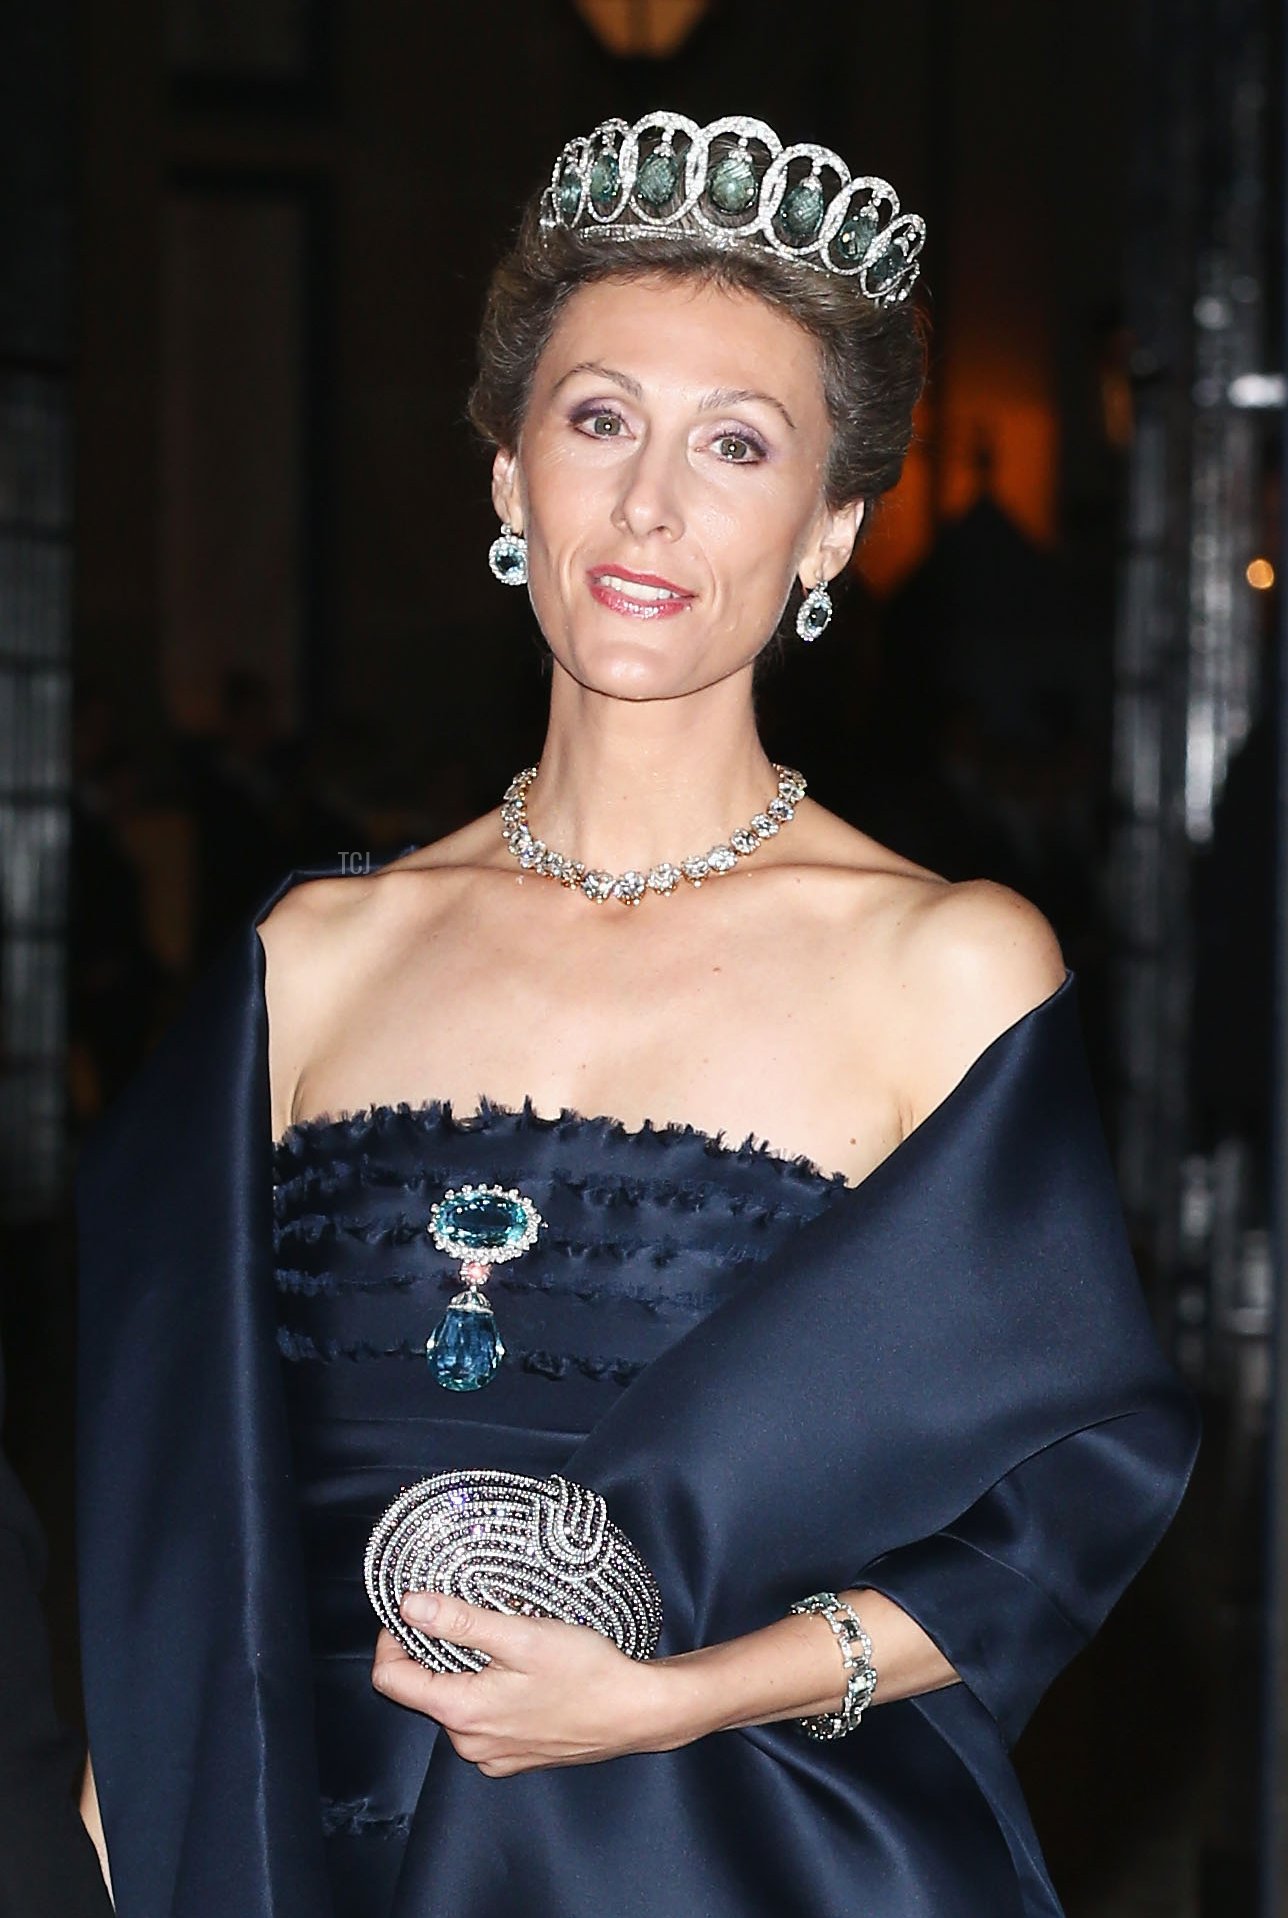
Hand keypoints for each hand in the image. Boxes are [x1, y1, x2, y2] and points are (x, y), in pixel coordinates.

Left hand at [370, 1591, 679, 1775]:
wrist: (637, 1712)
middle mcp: (468, 1744)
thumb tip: (409, 1607)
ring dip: (468, 1670)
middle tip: (473, 1615)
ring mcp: (492, 1755)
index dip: (392, 1638)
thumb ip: (460, 1622)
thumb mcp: (521, 1636)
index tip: (413, 1607)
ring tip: (506, 1641)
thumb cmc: (585, 1672)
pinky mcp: (514, 1757)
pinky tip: (523, 1673)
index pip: (391, 1679)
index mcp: (461, 1713)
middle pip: (424, 1689)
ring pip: (456, 1702)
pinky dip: (491, 1691)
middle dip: (438, 1650)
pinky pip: (483, 1720)